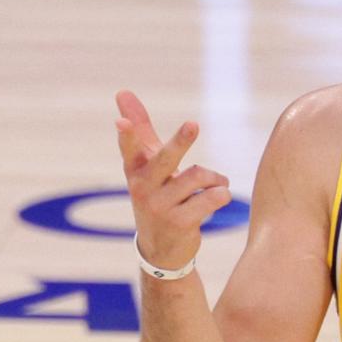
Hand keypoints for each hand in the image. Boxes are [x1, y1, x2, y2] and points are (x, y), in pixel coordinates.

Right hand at [115, 89, 230, 269]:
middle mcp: (143, 188)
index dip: (127, 136)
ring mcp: (160, 207)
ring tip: (218, 183)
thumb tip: (122, 91)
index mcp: (135, 171)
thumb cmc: (154, 194)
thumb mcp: (145, 164)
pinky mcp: (180, 223)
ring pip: (197, 177)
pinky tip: (220, 196)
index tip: (120, 123)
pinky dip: (221, 194)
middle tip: (193, 124)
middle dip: (180, 142)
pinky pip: (210, 199)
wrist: (160, 250)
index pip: (129, 149)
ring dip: (214, 177)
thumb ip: (139, 129)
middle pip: (165, 159)